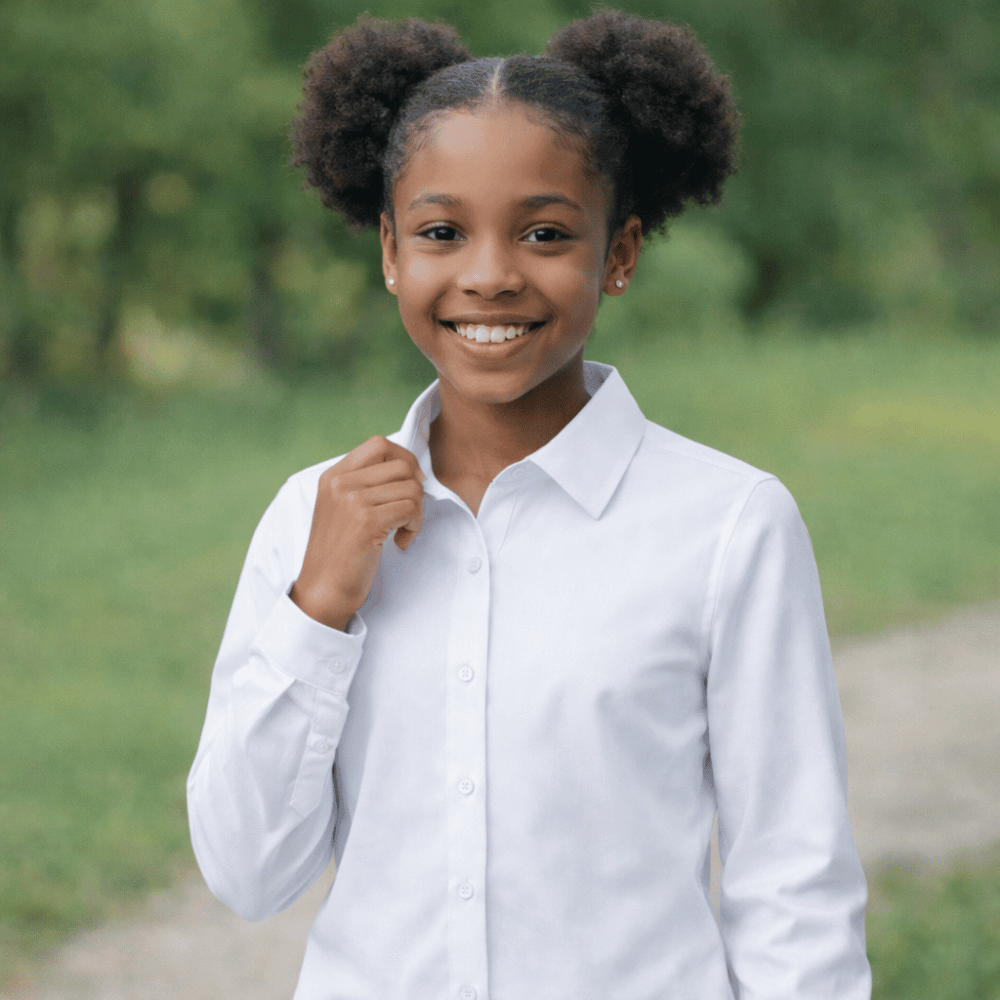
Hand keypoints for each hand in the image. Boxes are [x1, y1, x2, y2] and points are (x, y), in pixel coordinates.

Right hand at [290, 436, 425, 630]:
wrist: (322, 589)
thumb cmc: (339, 553)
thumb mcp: (341, 508)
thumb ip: (364, 485)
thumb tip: (409, 469)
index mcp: (333, 476)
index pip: (379, 444)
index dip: (404, 459)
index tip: (411, 484)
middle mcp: (340, 483)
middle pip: (401, 465)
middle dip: (415, 490)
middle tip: (406, 515)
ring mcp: (352, 500)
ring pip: (411, 487)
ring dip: (416, 512)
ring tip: (401, 532)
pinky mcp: (366, 521)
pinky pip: (411, 508)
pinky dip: (414, 527)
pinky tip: (399, 543)